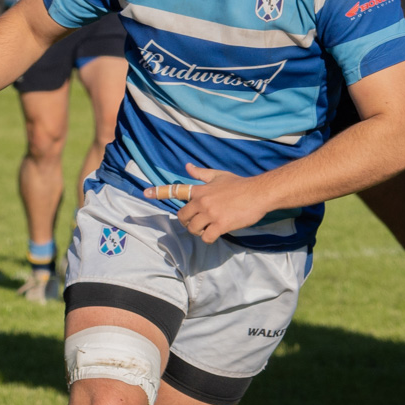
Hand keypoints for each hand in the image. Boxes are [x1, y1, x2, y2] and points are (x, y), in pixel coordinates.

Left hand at [141, 164, 270, 242]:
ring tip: (208, 227)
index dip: (159, 192)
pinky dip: (209, 238)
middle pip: (183, 217)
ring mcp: (211, 214)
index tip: (146, 192)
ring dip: (199, 231)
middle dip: (188, 222)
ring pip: (193, 229)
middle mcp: (202, 202)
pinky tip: (216, 233)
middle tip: (198, 222)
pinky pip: (206, 237)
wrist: (259, 193)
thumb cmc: (240, 184)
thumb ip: (201, 174)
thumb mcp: (219, 176)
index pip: (176, 190)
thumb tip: (187, 166)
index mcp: (200, 190)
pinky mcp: (221, 225)